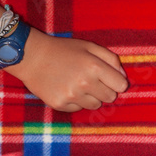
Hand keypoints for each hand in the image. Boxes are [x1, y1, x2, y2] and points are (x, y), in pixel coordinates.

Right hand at [4, 32, 128, 110]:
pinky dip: (75, 101)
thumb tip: (123, 76)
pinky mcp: (60, 104)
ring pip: (95, 105)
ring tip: (78, 84)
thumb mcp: (89, 46)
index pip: (121, 85)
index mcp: (94, 66)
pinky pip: (78, 109)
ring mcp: (72, 95)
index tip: (110, 79)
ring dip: (91, 97)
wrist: (32, 57)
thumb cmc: (63, 50)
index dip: (117, 82)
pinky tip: (66, 88)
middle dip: (105, 90)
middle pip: (110, 98)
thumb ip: (111, 59)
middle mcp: (84, 83)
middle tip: (93, 80)